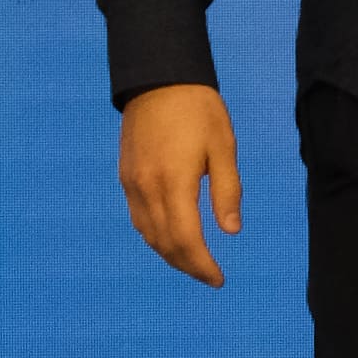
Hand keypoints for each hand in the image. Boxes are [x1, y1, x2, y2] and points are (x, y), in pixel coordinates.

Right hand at [120, 85, 241, 283]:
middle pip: (165, 244)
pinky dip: (155, 236)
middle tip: (209, 275)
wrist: (158, 78)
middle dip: (188, 265)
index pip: (186, 240)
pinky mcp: (126, 176)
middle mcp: (147, 188)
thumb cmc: (198, 109)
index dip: (202, 265)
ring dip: (170, 254)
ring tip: (193, 262)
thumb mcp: (223, 146)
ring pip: (148, 235)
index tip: (219, 279)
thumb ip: (227, 191)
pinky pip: (138, 218)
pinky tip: (170, 237)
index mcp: (174, 182)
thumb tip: (231, 231)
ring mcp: (132, 184)